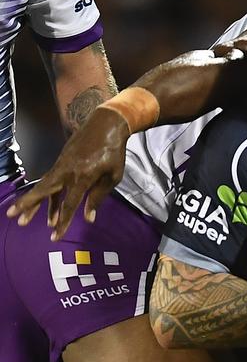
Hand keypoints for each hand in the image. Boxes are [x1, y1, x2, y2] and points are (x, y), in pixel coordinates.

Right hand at [6, 108, 129, 240]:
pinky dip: (46, 193)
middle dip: (30, 207)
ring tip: (21, 218)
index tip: (55, 236)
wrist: (106, 125)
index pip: (70, 204)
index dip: (63, 222)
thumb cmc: (114, 152)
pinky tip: (44, 205)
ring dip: (32, 202)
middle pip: (45, 192)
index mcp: (83, 176)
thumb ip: (98, 196)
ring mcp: (62, 165)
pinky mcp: (60, 161)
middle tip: (17, 220)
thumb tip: (88, 217)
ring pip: (43, 186)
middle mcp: (67, 171)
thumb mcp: (112, 176)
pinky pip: (50, 180)